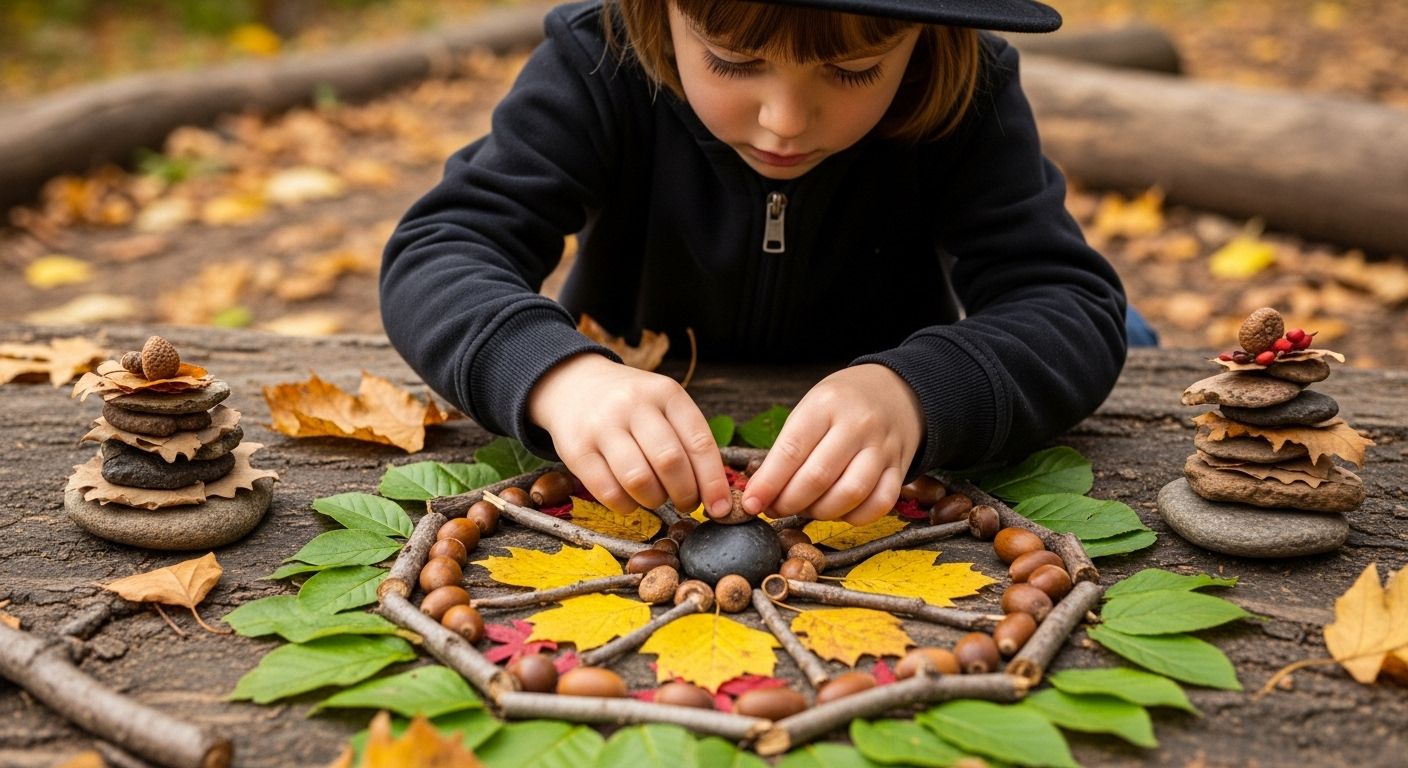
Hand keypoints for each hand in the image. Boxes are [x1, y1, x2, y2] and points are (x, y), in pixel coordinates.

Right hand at [527, 352, 732, 517]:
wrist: (574, 383)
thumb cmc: (632, 405)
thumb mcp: (664, 404)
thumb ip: (688, 440)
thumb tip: (714, 494)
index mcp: (666, 393)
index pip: (699, 442)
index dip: (713, 482)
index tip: (721, 508)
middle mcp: (634, 405)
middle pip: (670, 462)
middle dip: (685, 494)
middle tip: (687, 504)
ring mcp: (602, 426)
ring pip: (639, 480)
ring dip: (655, 500)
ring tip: (656, 498)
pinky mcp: (576, 449)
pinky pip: (608, 492)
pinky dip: (626, 506)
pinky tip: (631, 500)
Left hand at [742, 364, 922, 524]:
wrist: (894, 392)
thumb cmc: (841, 405)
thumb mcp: (810, 409)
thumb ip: (787, 449)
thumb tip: (760, 493)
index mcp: (826, 404)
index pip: (791, 450)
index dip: (768, 483)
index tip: (751, 503)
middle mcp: (858, 424)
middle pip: (818, 477)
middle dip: (788, 502)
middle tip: (775, 509)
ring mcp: (882, 447)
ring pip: (850, 493)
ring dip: (819, 512)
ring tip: (805, 508)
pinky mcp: (899, 467)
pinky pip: (879, 504)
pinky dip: (854, 517)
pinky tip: (838, 510)